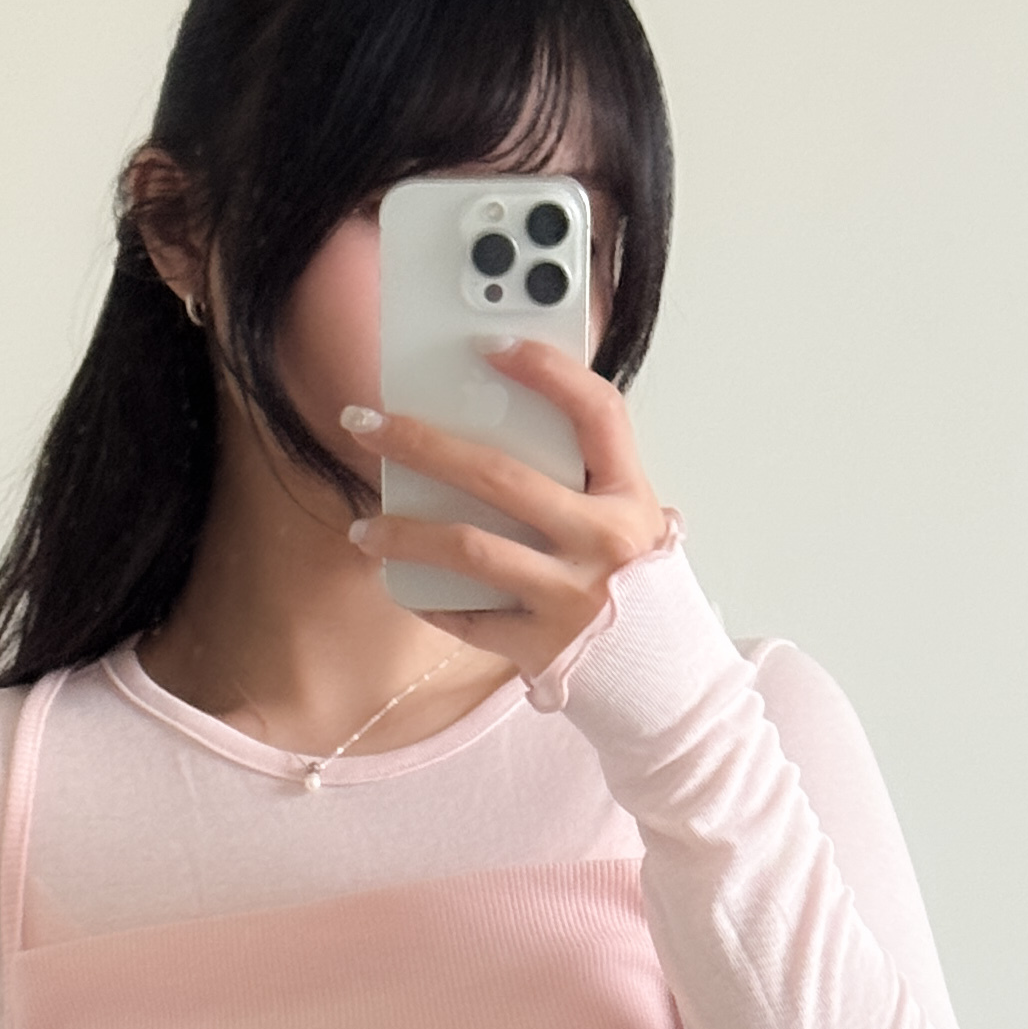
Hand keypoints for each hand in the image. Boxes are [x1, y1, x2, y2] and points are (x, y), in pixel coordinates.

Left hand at [339, 342, 670, 675]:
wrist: (664, 684)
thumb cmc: (638, 592)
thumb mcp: (630, 524)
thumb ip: (586, 479)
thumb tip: (496, 425)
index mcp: (630, 499)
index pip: (597, 412)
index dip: (547, 371)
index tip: (490, 345)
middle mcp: (603, 543)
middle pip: (500, 476)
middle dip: (422, 443)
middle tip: (367, 423)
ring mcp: (572, 598)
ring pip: (469, 549)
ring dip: (404, 534)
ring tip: (363, 529)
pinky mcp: (542, 649)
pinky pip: (469, 618)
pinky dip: (432, 600)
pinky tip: (404, 585)